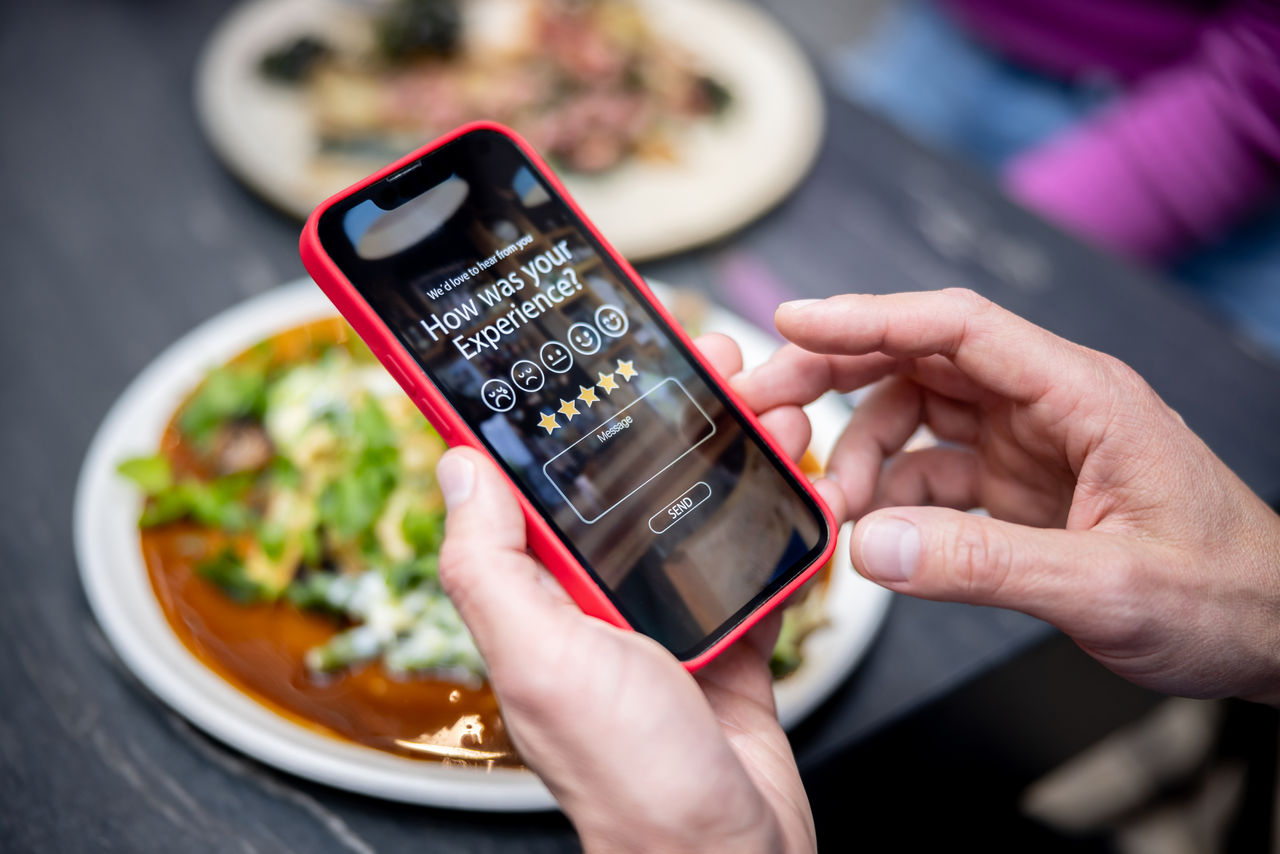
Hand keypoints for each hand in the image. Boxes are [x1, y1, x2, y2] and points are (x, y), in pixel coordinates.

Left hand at [433, 335, 820, 853]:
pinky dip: (779, 513)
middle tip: (711, 361)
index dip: (556, 405)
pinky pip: (751, 552)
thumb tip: (456, 465)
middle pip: (631, 473)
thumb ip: (491, 564)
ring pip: (698, 500)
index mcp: (542, 589)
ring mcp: (666, 608)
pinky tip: (802, 480)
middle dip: (671, 408)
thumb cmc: (630, 775)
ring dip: (735, 448)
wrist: (728, 853)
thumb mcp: (541, 657)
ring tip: (771, 409)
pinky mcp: (725, 628)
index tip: (582, 342)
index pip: (538, 475)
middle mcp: (598, 592)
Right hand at [738, 289, 1279, 703]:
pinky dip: (891, 499)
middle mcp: (1047, 406)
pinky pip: (932, 474)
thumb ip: (983, 566)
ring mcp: (1029, 445)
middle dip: (837, 376)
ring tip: (833, 509)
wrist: (1273, 633)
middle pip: (920, 361)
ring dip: (860, 454)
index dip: (869, 318)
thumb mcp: (1107, 587)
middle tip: (767, 406)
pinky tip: (876, 535)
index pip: (958, 328)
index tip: (792, 322)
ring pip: (916, 416)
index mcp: (1080, 394)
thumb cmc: (1223, 596)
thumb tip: (868, 547)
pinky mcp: (1018, 488)